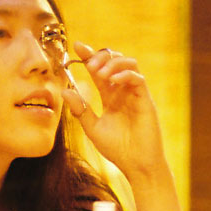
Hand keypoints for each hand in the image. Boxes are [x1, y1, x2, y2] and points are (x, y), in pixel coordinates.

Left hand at [61, 40, 166, 176]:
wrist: (136, 165)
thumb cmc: (117, 149)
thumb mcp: (92, 128)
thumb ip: (80, 110)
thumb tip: (64, 91)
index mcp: (110, 96)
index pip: (99, 70)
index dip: (89, 55)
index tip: (77, 45)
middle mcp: (122, 91)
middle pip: (115, 61)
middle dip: (101, 57)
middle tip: (88, 64)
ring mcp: (135, 94)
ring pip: (129, 64)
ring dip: (112, 62)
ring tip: (99, 72)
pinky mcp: (145, 100)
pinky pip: (137, 78)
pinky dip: (125, 74)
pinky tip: (113, 80)